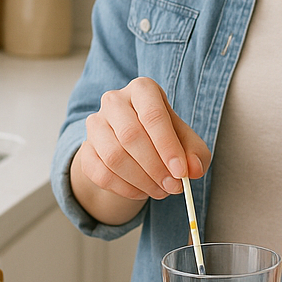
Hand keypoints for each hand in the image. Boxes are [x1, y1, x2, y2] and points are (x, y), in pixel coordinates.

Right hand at [73, 77, 210, 204]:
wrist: (133, 147)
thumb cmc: (163, 138)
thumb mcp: (186, 141)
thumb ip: (195, 153)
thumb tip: (194, 169)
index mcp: (142, 89)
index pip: (152, 115)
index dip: (167, 146)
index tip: (181, 172)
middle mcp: (114, 100)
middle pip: (130, 135)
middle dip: (155, 167)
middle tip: (174, 186)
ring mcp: (95, 124)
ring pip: (114, 156)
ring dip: (141, 181)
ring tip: (161, 191)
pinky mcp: (86, 149)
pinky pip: (101, 173)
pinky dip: (125, 189)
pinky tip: (141, 192)